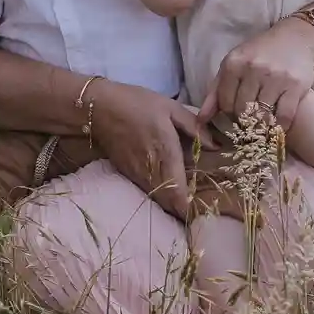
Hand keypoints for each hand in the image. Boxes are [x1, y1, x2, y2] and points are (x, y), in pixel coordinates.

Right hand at [88, 81, 211, 219]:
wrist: (98, 108)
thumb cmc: (136, 104)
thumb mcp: (169, 107)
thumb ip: (193, 127)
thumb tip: (214, 145)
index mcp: (166, 151)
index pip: (178, 191)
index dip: (189, 207)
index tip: (201, 210)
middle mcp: (152, 168)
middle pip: (169, 201)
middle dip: (184, 209)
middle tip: (199, 207)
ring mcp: (137, 174)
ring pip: (158, 198)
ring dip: (172, 203)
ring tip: (186, 201)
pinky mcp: (128, 173)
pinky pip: (148, 190)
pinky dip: (160, 194)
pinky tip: (168, 189)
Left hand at [200, 15, 313, 130]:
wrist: (294, 38)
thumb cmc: (259, 53)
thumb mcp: (233, 65)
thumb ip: (215, 92)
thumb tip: (201, 119)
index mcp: (234, 64)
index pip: (225, 103)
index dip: (229, 113)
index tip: (236, 114)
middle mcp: (254, 69)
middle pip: (243, 110)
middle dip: (245, 120)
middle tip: (250, 121)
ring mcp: (276, 78)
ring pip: (262, 116)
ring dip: (261, 125)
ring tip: (262, 124)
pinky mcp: (296, 86)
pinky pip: (284, 116)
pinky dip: (279, 127)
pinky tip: (277, 126)